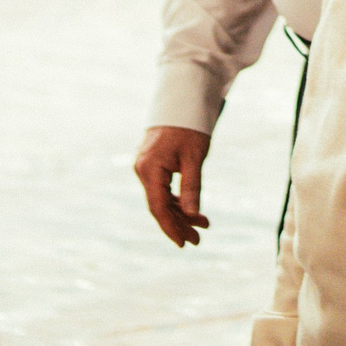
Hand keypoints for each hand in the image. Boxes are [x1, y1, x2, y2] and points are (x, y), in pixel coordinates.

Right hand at [134, 126, 213, 246]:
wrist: (182, 101)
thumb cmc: (189, 127)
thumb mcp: (194, 158)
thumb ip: (192, 187)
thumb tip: (192, 215)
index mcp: (150, 169)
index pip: (158, 207)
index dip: (171, 228)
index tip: (184, 243)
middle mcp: (143, 170)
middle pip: (160, 206)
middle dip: (180, 224)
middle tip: (199, 239)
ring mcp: (146, 168)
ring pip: (162, 199)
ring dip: (181, 213)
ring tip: (203, 225)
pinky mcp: (153, 165)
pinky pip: (163, 189)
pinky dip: (178, 200)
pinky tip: (192, 211)